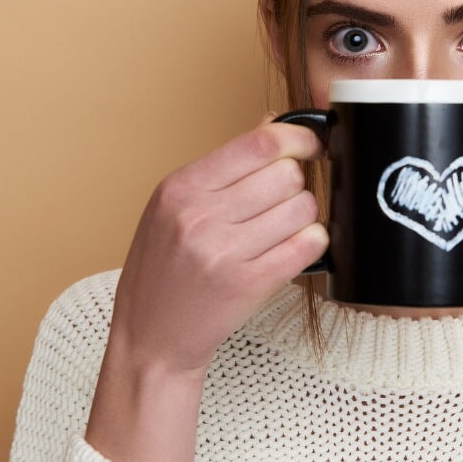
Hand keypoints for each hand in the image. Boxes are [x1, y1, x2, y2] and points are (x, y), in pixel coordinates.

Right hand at [109, 115, 326, 374]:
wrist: (151, 339)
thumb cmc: (162, 271)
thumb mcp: (173, 207)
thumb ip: (224, 166)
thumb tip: (272, 123)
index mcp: (180, 188)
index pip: (258, 143)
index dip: (298, 137)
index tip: (310, 143)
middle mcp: (199, 216)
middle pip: (287, 174)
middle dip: (295, 184)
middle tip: (282, 201)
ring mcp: (224, 252)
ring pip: (303, 208)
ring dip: (304, 216)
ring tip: (282, 230)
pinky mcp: (249, 284)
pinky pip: (307, 245)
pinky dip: (312, 243)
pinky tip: (295, 248)